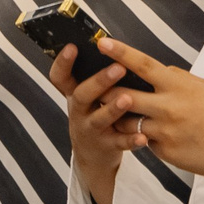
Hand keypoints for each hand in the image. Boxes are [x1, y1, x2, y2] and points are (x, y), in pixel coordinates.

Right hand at [47, 46, 141, 203]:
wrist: (93, 157)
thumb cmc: (96, 116)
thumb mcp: (88, 97)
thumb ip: (96, 78)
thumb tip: (113, 47)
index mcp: (74, 94)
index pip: (60, 77)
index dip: (63, 62)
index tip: (72, 47)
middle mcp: (78, 111)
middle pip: (82, 95)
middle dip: (99, 81)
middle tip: (118, 68)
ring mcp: (90, 130)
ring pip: (99, 119)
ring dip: (113, 109)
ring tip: (128, 98)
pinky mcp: (105, 147)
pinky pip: (119, 143)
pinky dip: (131, 140)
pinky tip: (143, 136)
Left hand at [92, 34, 203, 183]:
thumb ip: (178, 78)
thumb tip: (160, 70)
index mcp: (178, 86)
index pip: (144, 65)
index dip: (121, 53)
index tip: (102, 43)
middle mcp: (168, 107)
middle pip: (123, 96)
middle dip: (106, 92)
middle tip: (96, 88)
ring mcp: (164, 131)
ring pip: (127, 122)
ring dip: (119, 118)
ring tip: (119, 115)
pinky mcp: (163, 151)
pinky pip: (143, 140)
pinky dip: (143, 137)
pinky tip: (155, 136)